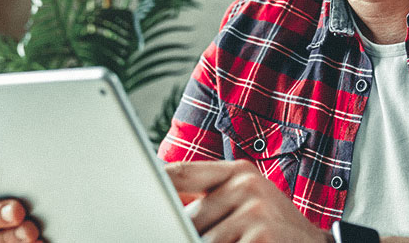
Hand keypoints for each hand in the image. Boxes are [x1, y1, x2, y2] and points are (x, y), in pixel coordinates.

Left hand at [165, 160, 326, 242]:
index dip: (156, 183)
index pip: (181, 172)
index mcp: (238, 172)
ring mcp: (255, 210)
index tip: (136, 191)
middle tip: (210, 234)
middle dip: (187, 231)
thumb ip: (208, 197)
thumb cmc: (272, 227)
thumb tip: (160, 199)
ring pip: (203, 237)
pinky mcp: (261, 235)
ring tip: (237, 239)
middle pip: (188, 215)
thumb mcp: (244, 202)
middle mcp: (246, 185)